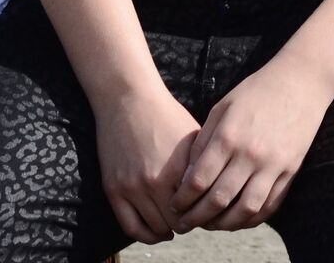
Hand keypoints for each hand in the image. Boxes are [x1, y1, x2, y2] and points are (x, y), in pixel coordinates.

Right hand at [92, 85, 201, 243]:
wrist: (129, 101)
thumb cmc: (167, 116)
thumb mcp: (194, 138)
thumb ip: (204, 166)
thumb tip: (220, 191)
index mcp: (179, 169)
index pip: (198, 209)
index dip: (206, 215)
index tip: (209, 213)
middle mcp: (154, 181)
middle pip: (177, 223)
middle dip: (189, 224)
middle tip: (194, 220)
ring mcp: (132, 187)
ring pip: (155, 228)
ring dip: (168, 230)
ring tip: (177, 225)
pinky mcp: (113, 190)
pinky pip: (130, 226)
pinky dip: (145, 234)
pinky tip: (157, 231)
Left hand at [168, 60, 333, 232]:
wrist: (302, 81)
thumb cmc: (257, 91)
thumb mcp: (222, 108)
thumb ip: (203, 142)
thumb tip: (188, 177)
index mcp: (229, 137)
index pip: (198, 181)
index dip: (181, 200)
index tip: (174, 205)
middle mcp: (251, 154)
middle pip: (218, 200)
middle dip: (196, 217)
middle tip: (185, 222)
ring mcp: (274, 164)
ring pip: (245, 209)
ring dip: (224, 224)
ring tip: (211, 223)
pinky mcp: (291, 169)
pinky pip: (270, 204)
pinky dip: (252, 218)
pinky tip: (238, 217)